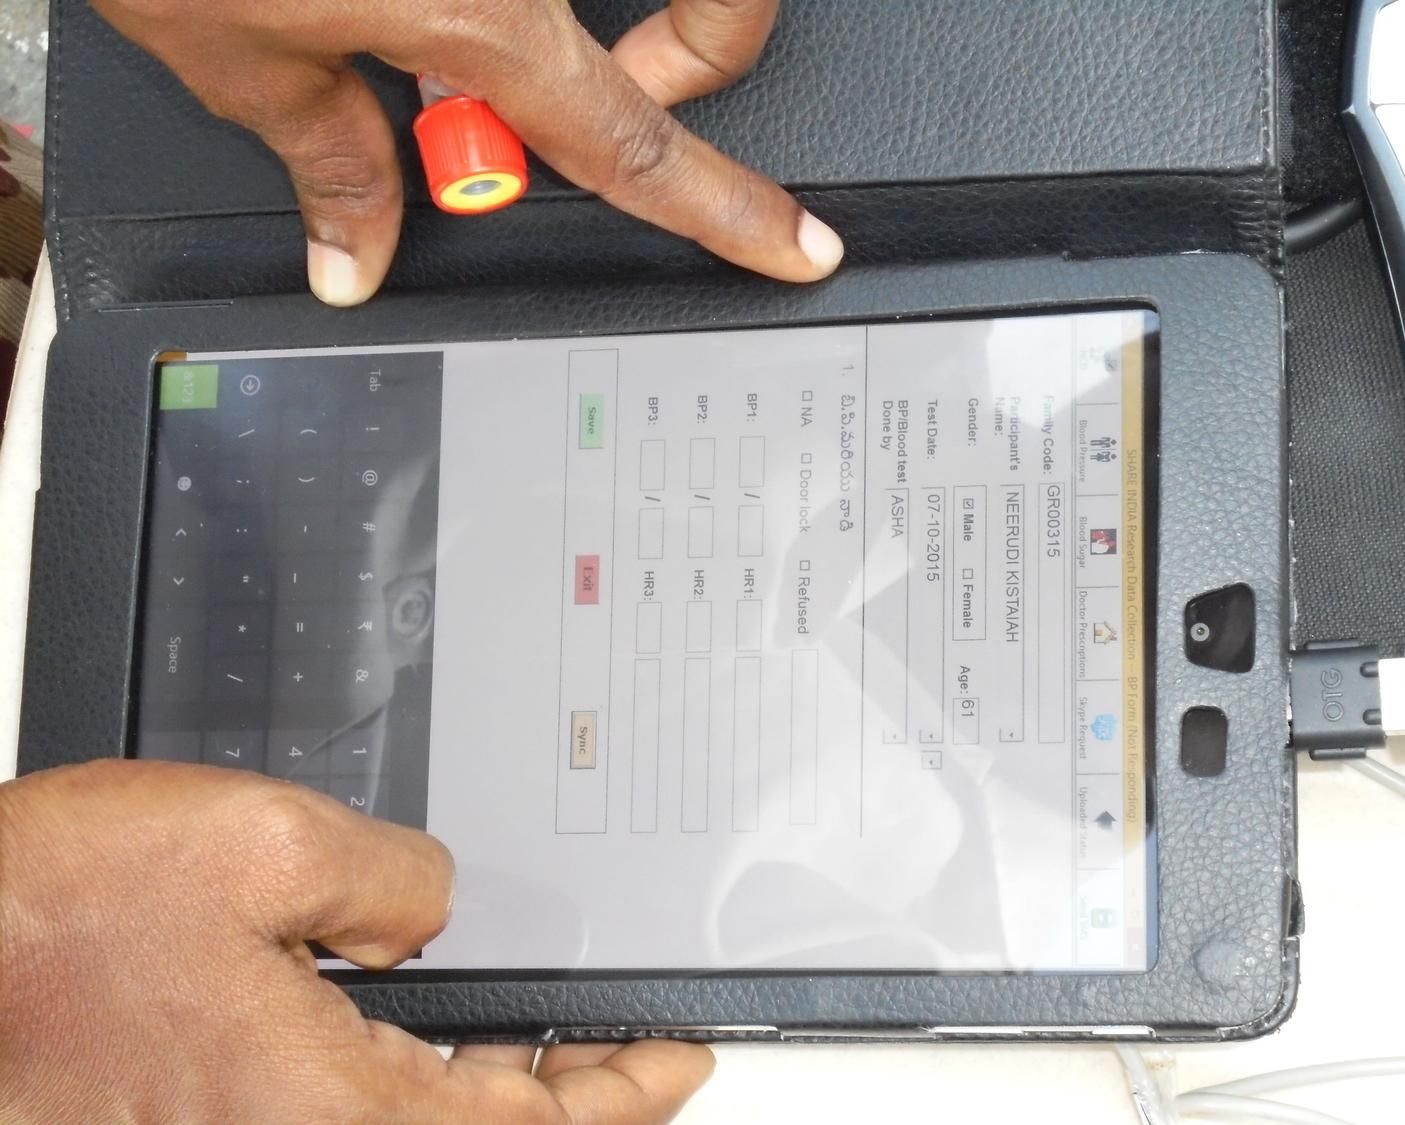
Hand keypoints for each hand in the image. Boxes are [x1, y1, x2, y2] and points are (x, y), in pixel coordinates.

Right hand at [0, 761, 713, 1122]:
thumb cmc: (54, 920)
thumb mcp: (264, 846)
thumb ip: (395, 880)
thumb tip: (433, 908)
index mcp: (329, 1110)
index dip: (623, 1092)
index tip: (680, 1056)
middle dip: (575, 1087)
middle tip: (638, 1039)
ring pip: (422, 1114)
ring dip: (501, 1077)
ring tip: (561, 1024)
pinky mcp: (216, 1105)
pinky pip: (355, 1097)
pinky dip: (424, 1065)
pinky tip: (441, 1015)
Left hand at [89, 0, 842, 304]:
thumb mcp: (232, 46)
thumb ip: (327, 161)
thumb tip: (354, 252)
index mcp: (486, 4)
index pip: (637, 145)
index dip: (730, 209)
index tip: (797, 242)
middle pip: (721, 1)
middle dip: (696, 58)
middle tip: (617, 90)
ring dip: (637, 4)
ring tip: (530, 17)